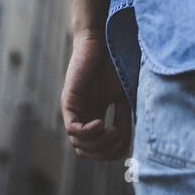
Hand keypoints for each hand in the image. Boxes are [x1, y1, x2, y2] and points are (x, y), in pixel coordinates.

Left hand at [61, 31, 131, 160]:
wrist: (104, 41)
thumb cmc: (115, 64)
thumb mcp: (124, 97)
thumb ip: (124, 120)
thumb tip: (126, 146)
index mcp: (94, 116)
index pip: (95, 148)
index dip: (109, 154)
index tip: (124, 148)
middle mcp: (81, 116)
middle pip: (85, 150)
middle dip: (103, 152)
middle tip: (118, 141)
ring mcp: (74, 110)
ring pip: (78, 144)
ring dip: (98, 144)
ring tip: (112, 132)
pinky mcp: (68, 101)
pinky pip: (72, 128)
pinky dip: (87, 132)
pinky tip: (101, 124)